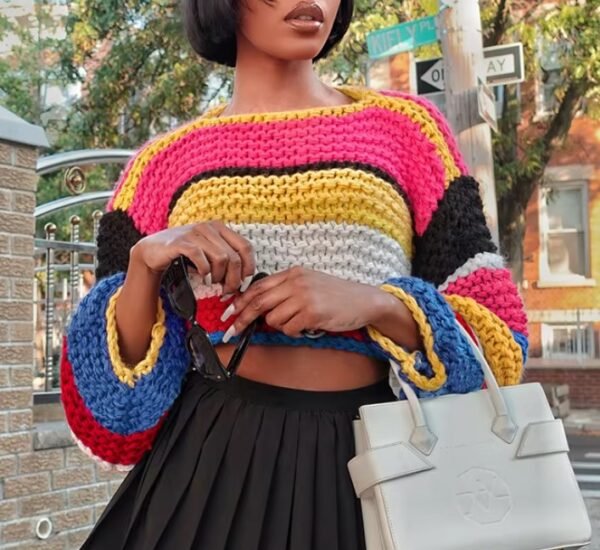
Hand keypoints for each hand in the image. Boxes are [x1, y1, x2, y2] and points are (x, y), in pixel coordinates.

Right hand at [129, 221, 255, 293]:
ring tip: (212, 283)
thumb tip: (243, 280)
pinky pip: (201, 258)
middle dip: (233, 279)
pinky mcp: (181, 242)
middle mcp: (209, 227)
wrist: (152, 251)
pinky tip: (202, 277)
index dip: (249, 267)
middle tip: (227, 290)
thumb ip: (225, 261)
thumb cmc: (183, 255)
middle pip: (234, 257)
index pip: (245, 247)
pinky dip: (204, 271)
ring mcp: (195, 233)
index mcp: (219, 228)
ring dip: (219, 276)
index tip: (244, 283)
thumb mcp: (208, 253)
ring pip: (221, 258)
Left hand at [219, 266, 390, 341]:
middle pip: (259, 302)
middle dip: (242, 319)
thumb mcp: (309, 283)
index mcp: (293, 273)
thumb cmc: (336, 295)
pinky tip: (308, 325)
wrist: (364, 301)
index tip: (228, 313)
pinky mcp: (312, 313)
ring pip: (273, 319)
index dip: (240, 301)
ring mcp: (304, 297)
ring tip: (298, 322)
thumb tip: (259, 308)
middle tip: (232, 331)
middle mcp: (296, 282)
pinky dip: (294, 332)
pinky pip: (289, 329)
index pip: (258, 287)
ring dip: (281, 326)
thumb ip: (285, 291)